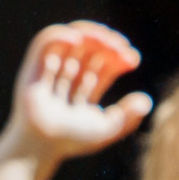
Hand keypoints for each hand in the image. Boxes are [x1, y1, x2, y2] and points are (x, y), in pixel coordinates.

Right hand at [5, 22, 151, 159]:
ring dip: (89, 35)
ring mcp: (49, 72)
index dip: (119, 57)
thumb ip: (128, 116)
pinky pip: (45, 42)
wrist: (41, 145)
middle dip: (107, 44)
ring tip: (104, 40)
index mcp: (83, 92)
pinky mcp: (32, 68)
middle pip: (90, 50)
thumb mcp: (107, 128)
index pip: (103, 66)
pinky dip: (60, 34)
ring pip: (70, 42)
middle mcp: (67, 79)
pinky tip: (78, 39)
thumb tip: (146, 100)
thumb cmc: (70, 141)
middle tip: (120, 46)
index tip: (133, 60)